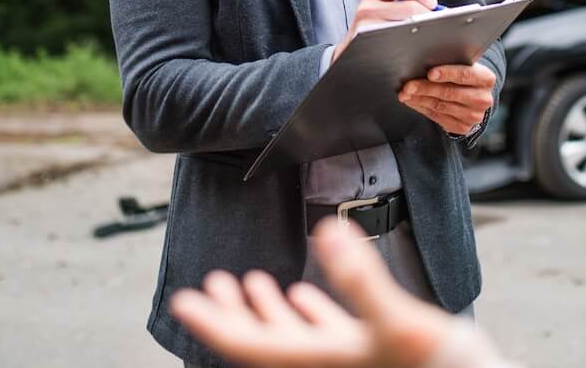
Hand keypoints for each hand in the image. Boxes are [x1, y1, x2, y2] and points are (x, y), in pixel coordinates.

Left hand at [170, 219, 454, 367]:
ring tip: (247, 284)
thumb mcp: (402, 324)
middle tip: (207, 285)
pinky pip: (328, 338)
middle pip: (263, 343)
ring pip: (293, 340)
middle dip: (233, 313)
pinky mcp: (373, 355)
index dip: (214, 322)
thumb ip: (363, 280)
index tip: (183, 300)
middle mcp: (328, 366)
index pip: (249, 345)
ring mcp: (349, 362)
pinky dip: (311, 316)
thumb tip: (331, 231)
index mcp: (321, 362)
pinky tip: (305, 298)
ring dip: (268, 311)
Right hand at [332, 0, 438, 64]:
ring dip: (419, 28)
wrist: (351, 54)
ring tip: (428, 31)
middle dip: (425, 13)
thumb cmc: (375, 27)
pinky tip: (415, 44)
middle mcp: (367, 7)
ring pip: (402, 25)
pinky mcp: (367, 44)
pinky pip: (394, 41)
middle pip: (406, 6)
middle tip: (435, 21)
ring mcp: (365, 26)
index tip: (433, 3)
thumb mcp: (388, 7)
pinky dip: (408, 41)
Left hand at [398, 62, 496, 135]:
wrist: (475, 97)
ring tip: (405, 93)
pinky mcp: (463, 127)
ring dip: (419, 99)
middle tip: (408, 85)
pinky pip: (437, 117)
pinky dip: (421, 108)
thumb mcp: (464, 66)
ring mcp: (473, 116)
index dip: (447, 73)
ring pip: (440, 106)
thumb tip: (423, 62)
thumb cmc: (464, 76)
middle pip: (449, 93)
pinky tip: (412, 101)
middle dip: (425, 88)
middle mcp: (482, 99)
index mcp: (486, 79)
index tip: (430, 73)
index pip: (465, 75)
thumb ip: (451, 63)